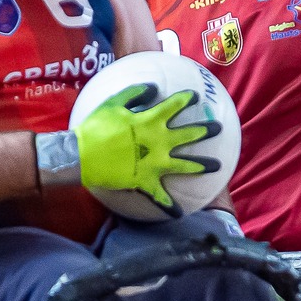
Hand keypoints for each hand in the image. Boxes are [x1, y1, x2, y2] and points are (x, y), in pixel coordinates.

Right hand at [74, 84, 220, 209]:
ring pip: (185, 165)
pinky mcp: (146, 181)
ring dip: (202, 166)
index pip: (174, 106)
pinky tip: (179, 213)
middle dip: (206, 131)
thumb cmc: (95, 128)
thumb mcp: (113, 103)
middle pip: (189, 135)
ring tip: (218, 166)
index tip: (195, 96)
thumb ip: (135, 93)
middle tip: (218, 128)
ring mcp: (155, 163)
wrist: (82, 156)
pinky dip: (169, 206)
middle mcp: (159, 142)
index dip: (186, 99)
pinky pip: (160, 197)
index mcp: (151, 121)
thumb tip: (153, 87)